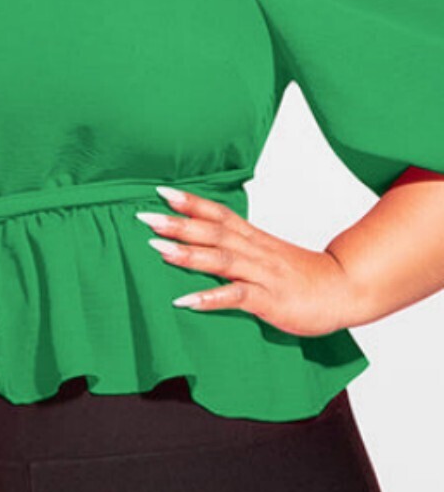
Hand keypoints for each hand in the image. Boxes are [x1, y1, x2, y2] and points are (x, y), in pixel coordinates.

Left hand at [136, 186, 358, 337]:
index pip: (219, 214)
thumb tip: (206, 247)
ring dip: (189, 254)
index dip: (191, 203)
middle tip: (145, 217)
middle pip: (214, 232)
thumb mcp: (268, 257)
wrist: (346, 290)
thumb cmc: (304, 277)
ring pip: (222, 260)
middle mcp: (255, 252)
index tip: (161, 191)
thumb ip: (238, 251)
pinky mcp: (269, 300)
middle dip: (179, 224)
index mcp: (254, 239)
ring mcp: (262, 275)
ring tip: (159, 250)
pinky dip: (210, 297)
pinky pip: (236, 297)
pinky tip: (185, 300)